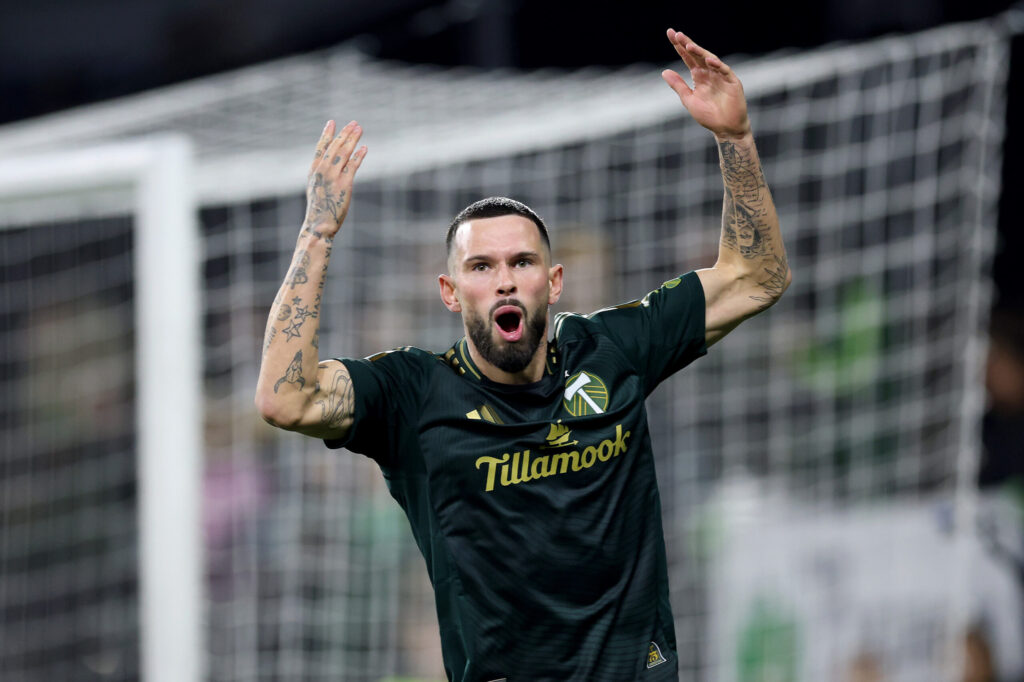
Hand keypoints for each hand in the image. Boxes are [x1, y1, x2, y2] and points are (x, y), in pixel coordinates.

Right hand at [303, 120, 367, 235]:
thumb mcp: (315, 187)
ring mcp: (333, 176)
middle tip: (354, 123)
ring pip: (344, 152)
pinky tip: (364, 148)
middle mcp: (322, 170)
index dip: (326, 134)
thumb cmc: (319, 208)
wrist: (319, 224)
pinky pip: (353, 165)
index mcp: (313, 170)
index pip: (320, 147)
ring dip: (352, 139)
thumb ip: (321, 174)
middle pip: (335, 147)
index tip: (332, 122)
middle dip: (345, 133)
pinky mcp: (344, 183)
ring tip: (359, 128)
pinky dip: (359, 155)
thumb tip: (328, 164)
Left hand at [661, 29, 750, 140]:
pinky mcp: (732, 82)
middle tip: (677, 34)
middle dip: (687, 44)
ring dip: (700, 52)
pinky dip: (717, 65)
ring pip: (710, 59)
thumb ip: (678, 85)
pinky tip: (708, 60)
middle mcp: (710, 73)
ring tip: (688, 45)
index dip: (679, 47)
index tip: (670, 34)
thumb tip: (664, 71)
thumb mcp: (689, 100)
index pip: (688, 58)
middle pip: (697, 55)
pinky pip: (724, 70)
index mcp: (699, 76)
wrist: (725, 129)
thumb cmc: (708, 116)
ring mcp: (721, 76)